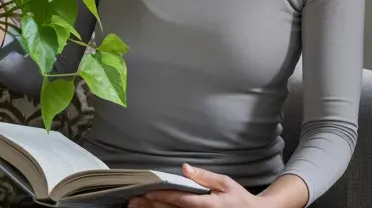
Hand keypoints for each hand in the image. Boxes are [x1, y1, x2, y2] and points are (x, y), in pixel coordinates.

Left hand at [129, 165, 257, 207]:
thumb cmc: (238, 198)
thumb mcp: (226, 183)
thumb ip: (205, 177)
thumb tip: (186, 168)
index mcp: (207, 205)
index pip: (179, 199)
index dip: (162, 195)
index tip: (147, 191)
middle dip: (151, 205)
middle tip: (133, 200)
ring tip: (137, 206)